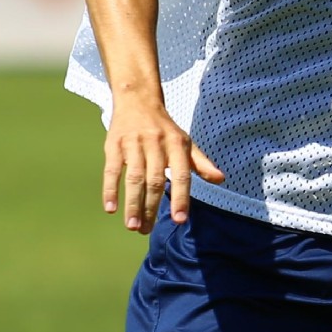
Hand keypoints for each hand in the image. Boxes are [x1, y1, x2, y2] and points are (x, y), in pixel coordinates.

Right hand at [102, 96, 223, 233]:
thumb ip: (201, 163)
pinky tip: (111, 208)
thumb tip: (221, 179)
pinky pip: (111, 170)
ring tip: (132, 226)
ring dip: (132, 204)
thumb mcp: (185, 143)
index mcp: (176, 145)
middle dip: (150, 208)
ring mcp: (134, 143)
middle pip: (155, 181)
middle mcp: (156, 144)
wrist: (137, 100)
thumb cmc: (164, 128)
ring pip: (134, 178)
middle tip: (146, 231)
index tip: (180, 219)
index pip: (181, 175)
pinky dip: (110, 189)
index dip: (181, 198)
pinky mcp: (114, 144)